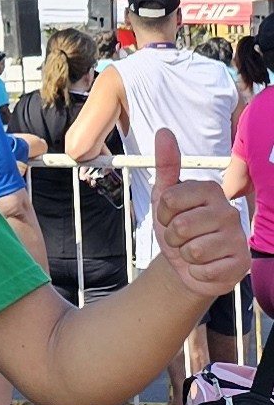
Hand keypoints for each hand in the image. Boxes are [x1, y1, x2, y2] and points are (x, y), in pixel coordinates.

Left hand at [151, 128, 248, 301]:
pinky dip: (196, 271)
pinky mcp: (241, 263)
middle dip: (172, 236)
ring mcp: (238, 238)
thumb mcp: (164, 198)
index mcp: (209, 190)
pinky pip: (204, 270)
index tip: (169, 216)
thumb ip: (166, 166)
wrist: (186, 264)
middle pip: (180, 226)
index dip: (162, 213)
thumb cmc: (177, 228)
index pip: (169, 199)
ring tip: (192, 251)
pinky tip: (204, 266)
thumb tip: (164, 132)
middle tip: (180, 237)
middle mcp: (228, 210)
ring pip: (193, 249)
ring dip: (184, 255)